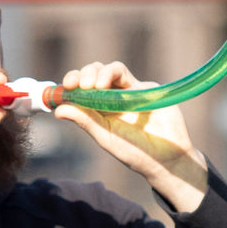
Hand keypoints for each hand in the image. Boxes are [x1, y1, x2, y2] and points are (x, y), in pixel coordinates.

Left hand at [53, 61, 207, 213]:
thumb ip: (85, 121)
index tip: (66, 86)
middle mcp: (113, 97)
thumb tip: (58, 110)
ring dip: (99, 72)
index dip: (72, 83)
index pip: (82, 89)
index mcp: (100, 110)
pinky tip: (110, 88)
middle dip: (85, 73)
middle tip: (81, 84)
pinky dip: (113, 74)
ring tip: (95, 86)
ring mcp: (129, 91)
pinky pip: (125, 74)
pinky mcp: (144, 88)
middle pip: (94, 74)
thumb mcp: (106, 137)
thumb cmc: (136, 153)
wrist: (168, 158)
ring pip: (111, 69)